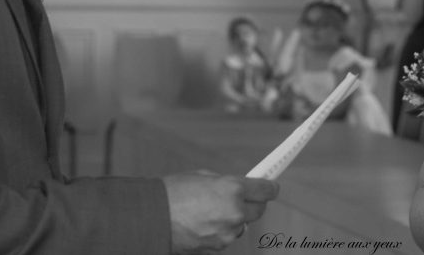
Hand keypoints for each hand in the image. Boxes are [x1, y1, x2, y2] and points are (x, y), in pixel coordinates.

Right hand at [164, 171, 279, 253]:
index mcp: (233, 189)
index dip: (270, 187)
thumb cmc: (174, 192)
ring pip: (242, 225)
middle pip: (259, 210)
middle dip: (253, 203)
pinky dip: (221, 230)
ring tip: (212, 211)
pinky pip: (227, 236)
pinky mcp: (218, 247)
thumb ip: (226, 183)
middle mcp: (235, 212)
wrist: (151, 218)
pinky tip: (204, 223)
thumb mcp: (204, 177)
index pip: (266, 190)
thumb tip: (241, 188)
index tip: (272, 186)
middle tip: (242, 197)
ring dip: (234, 218)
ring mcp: (227, 233)